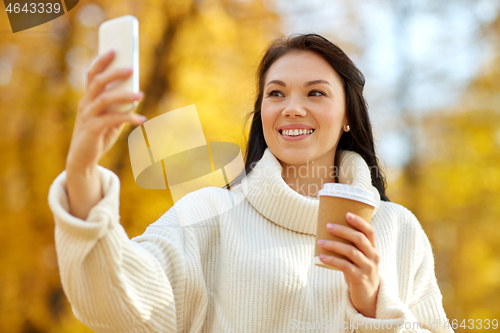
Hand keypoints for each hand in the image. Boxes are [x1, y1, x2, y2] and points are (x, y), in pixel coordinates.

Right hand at [66, 49, 145, 171]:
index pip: (91, 75)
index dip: (101, 61)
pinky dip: (129, 118)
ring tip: (141, 95)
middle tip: (131, 68)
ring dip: (124, 95)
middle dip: (114, 73)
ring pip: (105, 99)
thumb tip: (136, 96)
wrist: (82, 160)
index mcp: (88, 99)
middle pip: (97, 82)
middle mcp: (85, 104)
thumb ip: (119, 107)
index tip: (113, 49)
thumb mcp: (109, 119)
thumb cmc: (98, 136)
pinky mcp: (92, 129)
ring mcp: (87, 116)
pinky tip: (141, 120)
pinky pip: (112, 120)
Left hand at [318, 212, 379, 317]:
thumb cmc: (359, 273)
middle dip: (343, 230)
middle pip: (359, 239)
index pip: (370, 232)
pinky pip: (345, 266)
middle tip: (328, 225)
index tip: (346, 214)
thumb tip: (327, 232)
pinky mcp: (360, 278)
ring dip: (334, 245)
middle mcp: (373, 257)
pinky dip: (332, 260)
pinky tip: (321, 256)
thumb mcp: (358, 259)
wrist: (368, 298)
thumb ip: (350, 247)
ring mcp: (367, 268)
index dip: (359, 222)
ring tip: (320, 241)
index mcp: (373, 249)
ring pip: (351, 252)